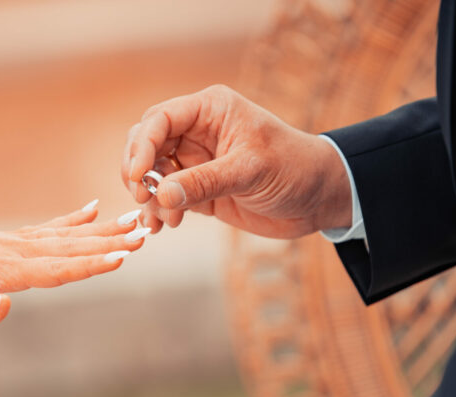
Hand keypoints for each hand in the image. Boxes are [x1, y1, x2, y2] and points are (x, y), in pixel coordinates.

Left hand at [0, 203, 146, 322]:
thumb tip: (5, 310)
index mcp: (8, 269)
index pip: (58, 268)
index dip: (91, 264)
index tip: (123, 256)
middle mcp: (18, 251)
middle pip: (72, 247)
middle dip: (110, 242)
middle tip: (146, 234)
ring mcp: (16, 242)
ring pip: (68, 235)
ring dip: (102, 230)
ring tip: (133, 221)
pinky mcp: (10, 240)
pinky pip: (50, 227)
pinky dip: (74, 220)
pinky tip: (92, 210)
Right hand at [121, 85, 351, 237]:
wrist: (318, 199)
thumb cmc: (294, 169)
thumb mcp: (250, 171)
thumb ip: (204, 182)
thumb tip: (160, 194)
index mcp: (210, 110)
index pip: (159, 119)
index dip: (142, 146)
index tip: (138, 176)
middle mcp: (196, 132)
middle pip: (146, 144)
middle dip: (138, 171)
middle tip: (143, 196)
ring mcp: (194, 161)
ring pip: (151, 173)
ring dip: (148, 197)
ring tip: (162, 221)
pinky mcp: (196, 189)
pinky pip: (164, 197)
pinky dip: (157, 211)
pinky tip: (161, 226)